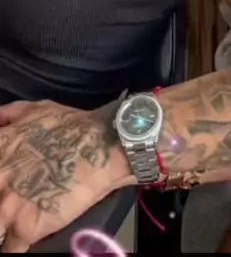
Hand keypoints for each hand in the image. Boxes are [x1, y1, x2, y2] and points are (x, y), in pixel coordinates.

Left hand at [0, 99, 132, 252]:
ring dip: (0, 226)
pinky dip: (11, 250)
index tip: (0, 183)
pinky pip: (9, 250)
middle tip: (7, 201)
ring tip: (8, 224)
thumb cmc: (70, 125)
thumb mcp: (35, 108)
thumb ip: (7, 116)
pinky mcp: (25, 228)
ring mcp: (7, 206)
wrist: (100, 146)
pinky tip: (16, 245)